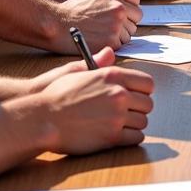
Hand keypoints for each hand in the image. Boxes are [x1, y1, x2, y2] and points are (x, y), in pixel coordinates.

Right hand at [36, 48, 154, 153]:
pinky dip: (130, 138)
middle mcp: (118, 94)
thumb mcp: (77, 71)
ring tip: (120, 124)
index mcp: (113, 76)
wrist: (42, 119)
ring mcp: (117, 116)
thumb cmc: (56, 95)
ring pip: (143, 122)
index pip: (147, 83)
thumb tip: (109, 53)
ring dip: (134, 124)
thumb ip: (98, 63)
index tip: (137, 96)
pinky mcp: (112, 137)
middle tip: (127, 112)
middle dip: (139, 108)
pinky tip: (118, 135)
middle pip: (148, 103)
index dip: (143, 91)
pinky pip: (136, 138)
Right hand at [55, 0, 140, 50]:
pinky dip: (113, 44)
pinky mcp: (112, 41)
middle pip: (137, 15)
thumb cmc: (71, 11)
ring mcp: (117, 24)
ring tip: (103, 32)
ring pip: (130, 32)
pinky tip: (100, 39)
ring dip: (121, 33)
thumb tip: (125, 3)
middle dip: (128, 20)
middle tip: (113, 24)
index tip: (124, 10)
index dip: (130, 5)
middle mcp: (118, 7)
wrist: (57, 24)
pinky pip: (122, 44)